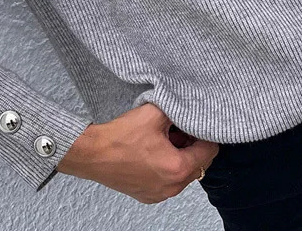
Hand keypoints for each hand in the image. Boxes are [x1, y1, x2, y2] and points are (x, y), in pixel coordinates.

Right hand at [57, 102, 219, 203]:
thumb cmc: (121, 137)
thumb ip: (177, 109)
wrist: (92, 154)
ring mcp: (159, 194)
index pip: (209, 152)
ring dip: (181, 156)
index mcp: (177, 169)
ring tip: (167, 136)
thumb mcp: (154, 114)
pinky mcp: (148, 195)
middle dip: (193, 145)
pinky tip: (155, 150)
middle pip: (198, 164)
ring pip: (183, 173)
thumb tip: (189, 107)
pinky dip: (168, 166)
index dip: (207, 134)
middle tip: (182, 127)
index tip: (199, 122)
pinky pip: (168, 181)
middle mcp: (172, 188)